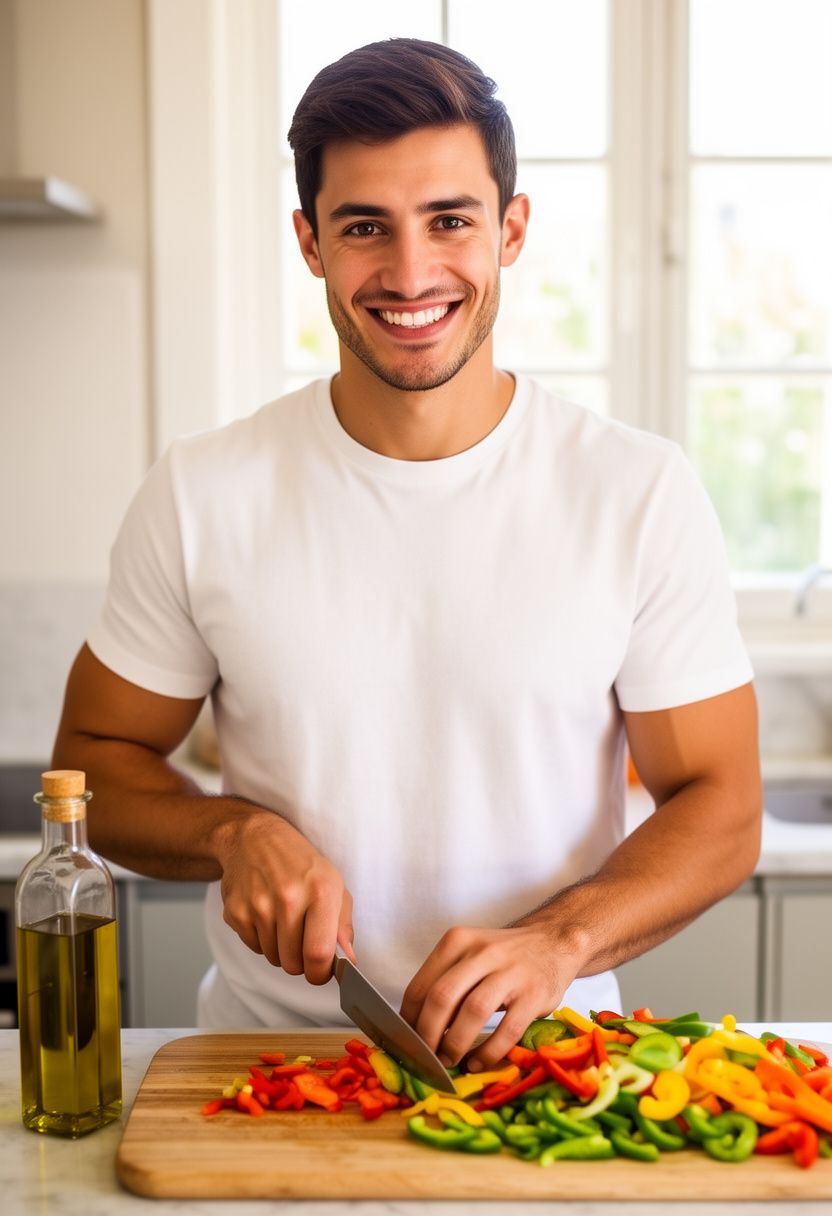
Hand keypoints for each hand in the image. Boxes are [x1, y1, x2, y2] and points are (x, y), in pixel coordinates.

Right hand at [216, 807, 355, 984]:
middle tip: (301, 939)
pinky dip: (261, 939)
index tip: (320, 971)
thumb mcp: (333, 884)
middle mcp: (288, 897)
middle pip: (293, 964)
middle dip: (300, 961)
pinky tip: (265, 914)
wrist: (253, 838)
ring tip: (283, 920)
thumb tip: (348, 961)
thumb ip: (343, 925)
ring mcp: (258, 905)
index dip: (320, 973)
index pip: (318, 954)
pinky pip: (254, 947)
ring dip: (281, 949)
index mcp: (320, 890)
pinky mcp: (235, 911)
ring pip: (274, 958)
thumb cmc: (300, 863)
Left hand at [400, 923, 579, 1070]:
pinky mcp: (534, 994)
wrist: (553, 943)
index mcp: (457, 942)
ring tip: (449, 1061)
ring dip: (455, 1044)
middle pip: (442, 997)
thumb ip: (446, 983)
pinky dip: (488, 1052)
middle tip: (425, 1057)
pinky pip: (507, 1030)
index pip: (421, 985)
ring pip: (473, 1012)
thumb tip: (414, 1028)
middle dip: (428, 1035)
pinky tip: (477, 1062)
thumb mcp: (469, 956)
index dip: (408, 1020)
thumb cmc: (502, 957)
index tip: (406, 1041)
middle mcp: (481, 952)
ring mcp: (510, 972)